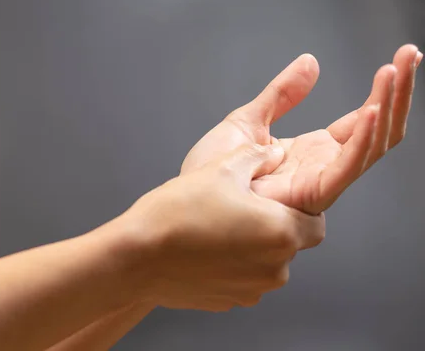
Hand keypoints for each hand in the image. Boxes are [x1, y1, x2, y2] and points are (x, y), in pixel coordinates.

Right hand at [125, 144, 324, 311]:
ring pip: (266, 262)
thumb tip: (273, 152)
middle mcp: (274, 268)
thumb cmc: (178, 213)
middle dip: (273, 225)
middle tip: (241, 208)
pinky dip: (233, 264)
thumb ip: (257, 156)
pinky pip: (243, 278)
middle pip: (289, 243)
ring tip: (218, 226)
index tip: (277, 199)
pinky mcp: (229, 301)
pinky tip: (205, 247)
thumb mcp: (221, 169)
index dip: (301, 208)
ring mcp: (251, 289)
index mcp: (280, 232)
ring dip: (253, 246)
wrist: (138, 257)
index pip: (316, 222)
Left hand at [181, 45, 421, 213]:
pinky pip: (347, 168)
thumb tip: (311, 62)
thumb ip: (282, 94)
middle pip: (377, 131)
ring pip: (371, 147)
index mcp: (313, 151)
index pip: (364, 118)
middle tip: (411, 54)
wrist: (187, 197)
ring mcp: (320, 184)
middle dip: (398, 93)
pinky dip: (363, 139)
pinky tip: (374, 109)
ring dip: (388, 106)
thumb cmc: (211, 170)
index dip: (387, 89)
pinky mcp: (310, 197)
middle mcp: (324, 168)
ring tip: (396, 69)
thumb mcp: (250, 120)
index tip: (405, 54)